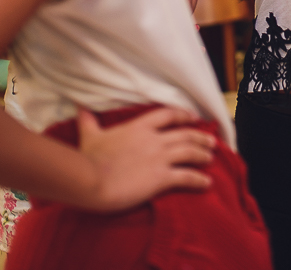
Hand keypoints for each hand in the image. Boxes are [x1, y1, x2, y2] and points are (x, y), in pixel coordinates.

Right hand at [79, 107, 214, 211]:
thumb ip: (88, 120)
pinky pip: (186, 177)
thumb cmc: (89, 158)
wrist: (90, 179)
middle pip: (184, 134)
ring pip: (190, 152)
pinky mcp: (161, 178)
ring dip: (203, 155)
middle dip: (200, 137)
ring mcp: (159, 158)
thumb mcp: (89, 135)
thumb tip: (79, 106)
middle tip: (211, 141)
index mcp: (139, 127)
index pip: (167, 115)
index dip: (182, 115)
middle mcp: (154, 140)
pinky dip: (199, 180)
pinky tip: (207, 183)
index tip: (192, 117)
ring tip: (211, 158)